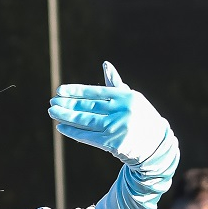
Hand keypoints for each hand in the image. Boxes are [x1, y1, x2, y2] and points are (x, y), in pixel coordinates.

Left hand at [50, 63, 169, 164]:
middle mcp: (121, 110)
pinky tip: (61, 126)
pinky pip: (87, 136)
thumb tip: (105, 64)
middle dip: (67, 104)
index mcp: (125, 96)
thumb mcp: (131, 98)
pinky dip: (73, 131)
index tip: (60, 90)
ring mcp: (116, 127)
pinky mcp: (112, 143)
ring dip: (66, 116)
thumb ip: (115, 84)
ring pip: (85, 120)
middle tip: (52, 101)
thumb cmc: (141, 117)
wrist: (155, 144)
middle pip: (88, 106)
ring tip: (52, 112)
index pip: (95, 92)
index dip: (76, 91)